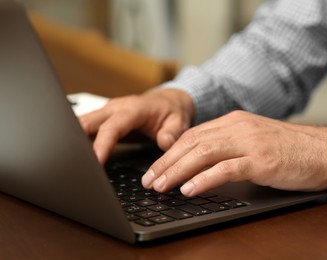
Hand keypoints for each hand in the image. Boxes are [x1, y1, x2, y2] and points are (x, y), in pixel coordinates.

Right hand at [79, 88, 194, 163]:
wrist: (168, 101)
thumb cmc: (172, 112)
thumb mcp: (179, 121)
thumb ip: (172, 133)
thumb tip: (164, 143)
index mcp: (133, 109)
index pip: (112, 127)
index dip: (102, 144)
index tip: (95, 161)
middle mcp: (116, 107)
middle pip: (89, 122)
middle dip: (75, 138)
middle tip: (68, 161)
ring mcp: (107, 112)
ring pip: (82, 123)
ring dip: (72, 137)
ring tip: (65, 158)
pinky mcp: (104, 118)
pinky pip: (85, 127)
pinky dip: (76, 137)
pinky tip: (70, 151)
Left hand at [142, 111, 326, 196]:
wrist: (326, 150)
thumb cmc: (290, 149)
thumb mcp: (253, 139)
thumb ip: (228, 145)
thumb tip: (200, 162)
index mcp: (234, 122)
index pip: (192, 135)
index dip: (169, 153)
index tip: (154, 169)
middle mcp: (238, 127)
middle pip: (191, 143)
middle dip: (166, 163)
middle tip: (149, 181)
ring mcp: (250, 142)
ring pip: (203, 153)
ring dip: (178, 171)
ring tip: (161, 186)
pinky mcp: (262, 160)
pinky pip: (226, 168)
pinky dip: (205, 179)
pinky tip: (190, 189)